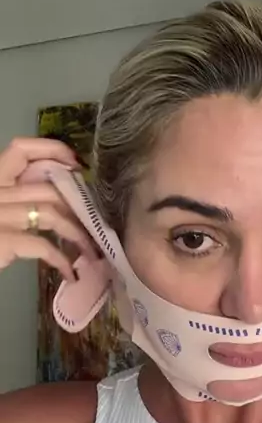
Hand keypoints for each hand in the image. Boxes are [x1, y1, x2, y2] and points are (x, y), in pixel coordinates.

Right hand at [0, 137, 96, 279]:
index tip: (75, 163)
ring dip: (77, 233)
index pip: (20, 150)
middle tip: (92, 222)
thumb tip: (56, 202)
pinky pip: (43, 247)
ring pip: (52, 214)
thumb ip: (14, 199)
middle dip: (77, 206)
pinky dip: (63, 261)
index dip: (51, 150)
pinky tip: (71, 272)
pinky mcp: (2, 241)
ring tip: (89, 250)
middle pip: (47, 187)